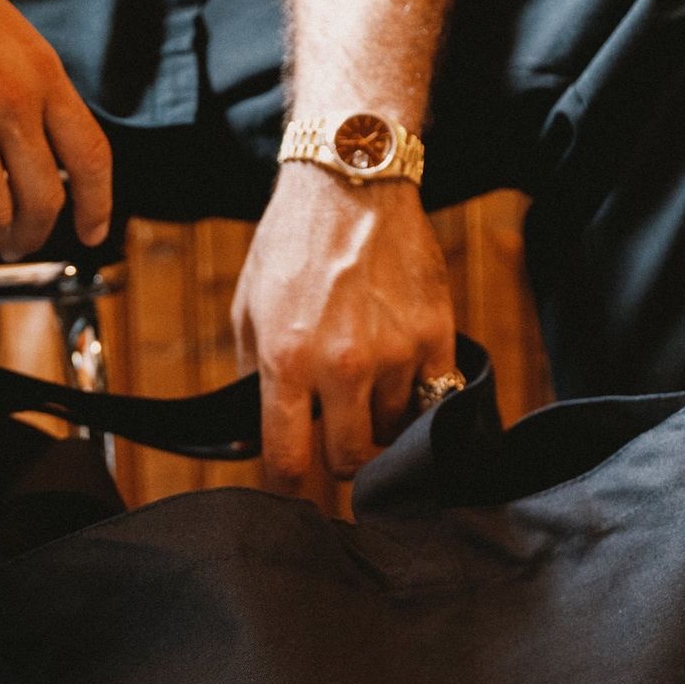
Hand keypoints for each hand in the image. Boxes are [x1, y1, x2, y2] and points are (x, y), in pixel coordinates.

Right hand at [0, 0, 111, 265]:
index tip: (91, 231)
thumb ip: (38, 90)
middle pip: (43, 199)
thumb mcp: (11, 34)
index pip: (90, 156)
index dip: (97, 206)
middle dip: (31, 236)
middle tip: (17, 243)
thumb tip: (54, 148)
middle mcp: (8, 100)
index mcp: (41, 75)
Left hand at [232, 163, 455, 493]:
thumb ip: (252, 377)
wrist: (352, 182)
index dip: (290, 492)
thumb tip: (257, 437)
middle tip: (337, 435)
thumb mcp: (248, 310)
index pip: (289, 460)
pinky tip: (400, 373)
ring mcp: (395, 353)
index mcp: (286, 361)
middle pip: (350, 460)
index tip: (294, 501)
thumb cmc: (292, 245)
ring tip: (367, 384)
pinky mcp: (436, 336)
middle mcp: (343, 364)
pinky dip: (416, 398)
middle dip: (341, 457)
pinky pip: (431, 399)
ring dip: (379, 421)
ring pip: (393, 431)